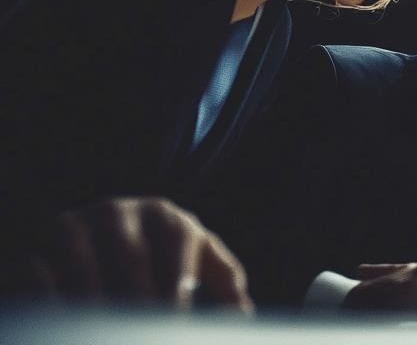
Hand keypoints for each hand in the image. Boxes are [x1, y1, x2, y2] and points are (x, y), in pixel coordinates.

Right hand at [30, 197, 250, 308]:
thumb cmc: (155, 255)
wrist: (87, 239)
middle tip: (142, 332)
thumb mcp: (192, 258)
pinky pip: (43, 271)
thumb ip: (222, 280)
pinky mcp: (44, 239)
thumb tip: (245, 316)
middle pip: (133, 259)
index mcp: (167, 217)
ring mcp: (80, 222)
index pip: (177, 250)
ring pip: (87, 267)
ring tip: (107, 330)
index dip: (175, 290)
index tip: (175, 323)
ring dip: (96, 305)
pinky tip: (69, 322)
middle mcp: (123, 211)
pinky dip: (53, 300)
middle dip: (138, 303)